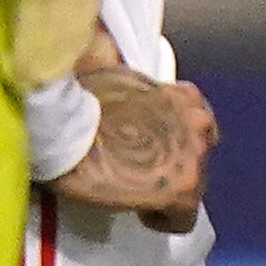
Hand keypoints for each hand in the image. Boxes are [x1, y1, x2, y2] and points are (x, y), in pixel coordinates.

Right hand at [52, 57, 213, 225]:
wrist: (67, 128)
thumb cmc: (78, 100)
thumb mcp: (107, 72)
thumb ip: (122, 70)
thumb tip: (99, 46)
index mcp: (183, 96)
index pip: (194, 121)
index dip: (169, 136)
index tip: (147, 145)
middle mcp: (197, 123)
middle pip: (195, 155)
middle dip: (169, 162)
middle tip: (137, 169)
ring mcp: (193, 157)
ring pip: (191, 186)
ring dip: (165, 188)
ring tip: (135, 192)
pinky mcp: (182, 191)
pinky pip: (181, 218)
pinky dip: (161, 218)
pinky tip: (139, 213)